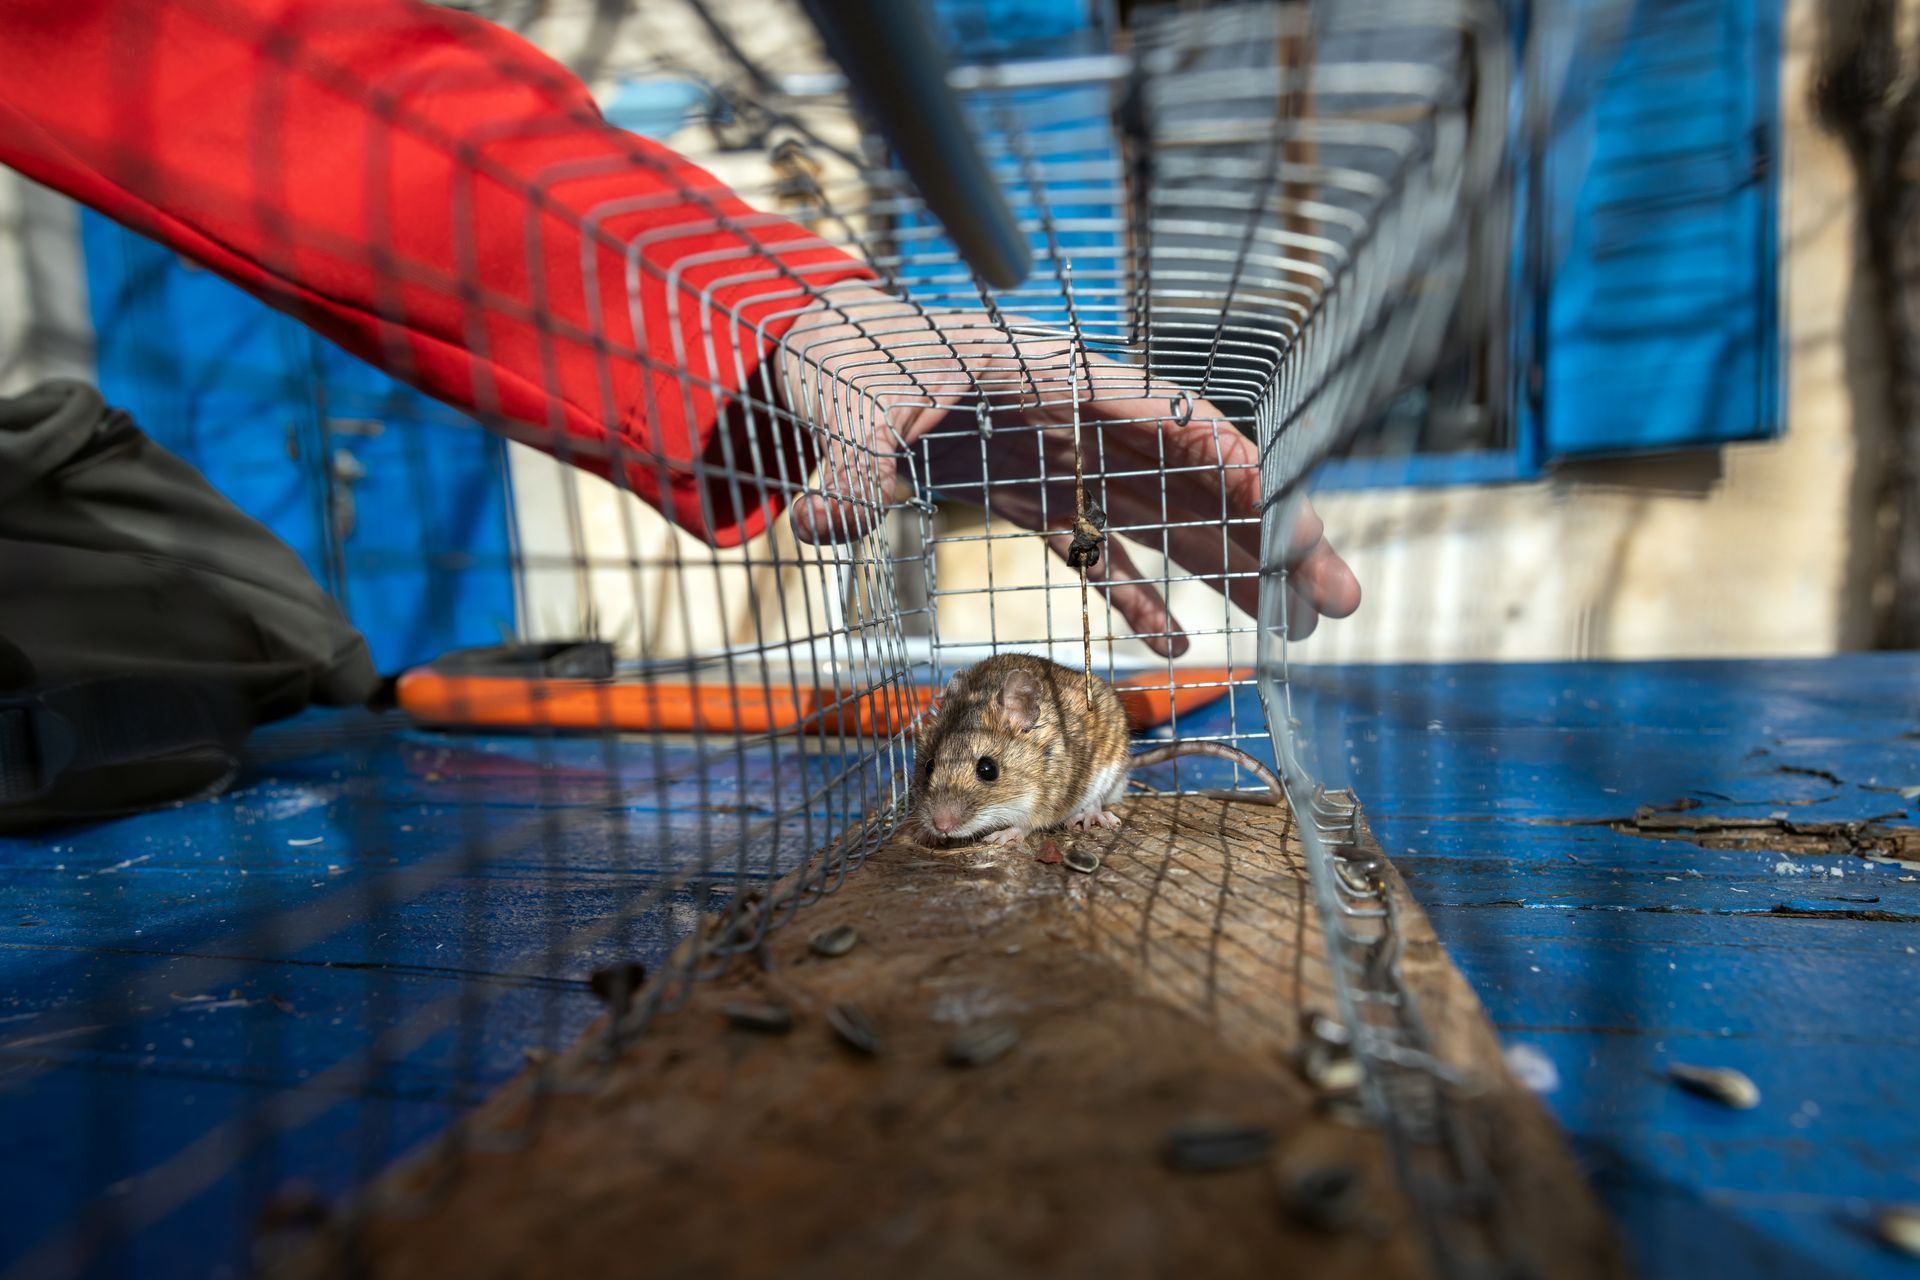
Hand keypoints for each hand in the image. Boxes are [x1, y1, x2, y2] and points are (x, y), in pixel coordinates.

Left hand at [774, 287, 1359, 656]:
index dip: (1229, 462)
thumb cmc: (858, 357)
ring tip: (1304, 626)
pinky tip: (1177, 650)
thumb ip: (854, 461)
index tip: (1285, 505)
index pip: (1164, 418)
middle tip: (1341, 596)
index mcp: (1058, 380)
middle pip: (1198, 482)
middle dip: (1273, 538)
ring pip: (1172, 526)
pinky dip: (1138, 601)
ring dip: (1237, 575)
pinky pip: (1104, 558)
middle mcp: (1085, 427)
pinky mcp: (1043, 505)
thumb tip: (818, 521)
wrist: (835, 358)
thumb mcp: (856, 400)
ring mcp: (1071, 469)